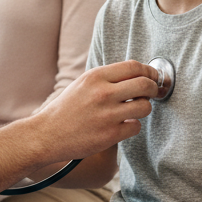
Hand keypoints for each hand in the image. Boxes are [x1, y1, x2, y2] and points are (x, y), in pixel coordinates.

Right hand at [32, 60, 156, 163]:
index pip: (134, 66)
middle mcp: (102, 93)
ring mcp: (107, 115)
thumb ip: (108, 78)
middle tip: (152, 93)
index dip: (148, 71)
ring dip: (144, 108)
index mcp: (95, 77)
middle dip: (154, 88)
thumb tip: (138, 74)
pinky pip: (136, 127)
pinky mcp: (110, 135)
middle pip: (145, 84)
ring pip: (145, 107)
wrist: (47, 134)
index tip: (152, 77)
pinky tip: (122, 126)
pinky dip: (132, 126)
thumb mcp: (83, 84)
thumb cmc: (66, 109)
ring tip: (134, 110)